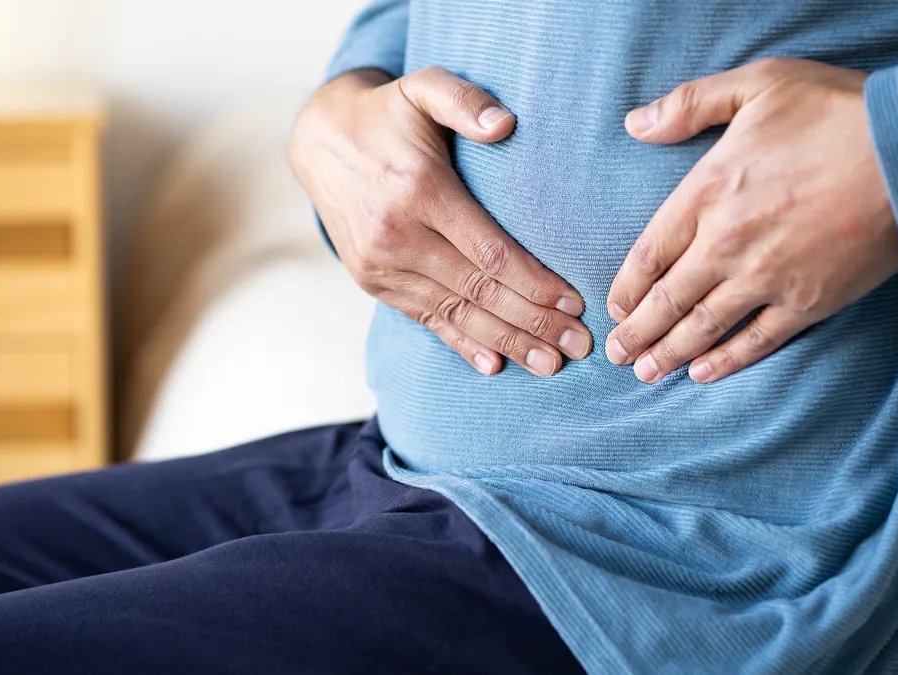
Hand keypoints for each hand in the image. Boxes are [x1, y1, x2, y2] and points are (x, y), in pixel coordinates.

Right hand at [290, 67, 591, 376]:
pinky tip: (494, 365)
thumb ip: (463, 99)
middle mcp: (396, 236)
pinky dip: (461, 344)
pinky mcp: (373, 281)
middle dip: (533, 323)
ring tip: (550, 364)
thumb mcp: (422, 87)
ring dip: (506, 342)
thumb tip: (504, 124)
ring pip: (455, 313)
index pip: (488, 251)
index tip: (574, 303)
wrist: (318, 142)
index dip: (534, 282)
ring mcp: (380, 265)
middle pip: (478, 291)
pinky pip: (425, 319)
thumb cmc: (387, 114)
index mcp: (418, 192)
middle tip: (579, 346)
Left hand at [604, 57, 897, 383]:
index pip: (648, 253)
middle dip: (636, 333)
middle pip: (667, 300)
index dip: (626, 287)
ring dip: (668, 354)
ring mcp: (766, 278)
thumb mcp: (756, 85)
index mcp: (706, 193)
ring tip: (644, 373)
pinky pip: (756, 341)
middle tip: (616, 354)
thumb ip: (689, 105)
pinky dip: (727, 361)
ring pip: (702, 327)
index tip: (614, 308)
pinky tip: (703, 373)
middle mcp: (726, 244)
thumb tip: (634, 124)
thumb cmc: (837, 112)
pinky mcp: (808, 301)